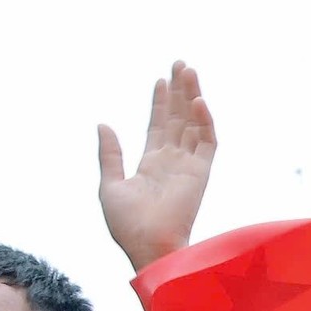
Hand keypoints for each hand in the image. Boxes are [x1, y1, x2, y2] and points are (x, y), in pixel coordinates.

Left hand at [98, 60, 216, 272]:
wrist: (147, 247)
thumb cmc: (127, 225)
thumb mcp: (110, 185)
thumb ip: (110, 154)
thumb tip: (103, 124)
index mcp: (151, 165)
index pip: (158, 126)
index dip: (159, 103)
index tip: (160, 80)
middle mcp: (172, 162)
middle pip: (177, 118)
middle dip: (178, 91)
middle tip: (180, 63)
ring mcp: (188, 166)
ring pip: (192, 123)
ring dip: (191, 97)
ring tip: (188, 70)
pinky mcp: (201, 173)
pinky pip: (207, 142)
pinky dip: (204, 121)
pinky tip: (197, 101)